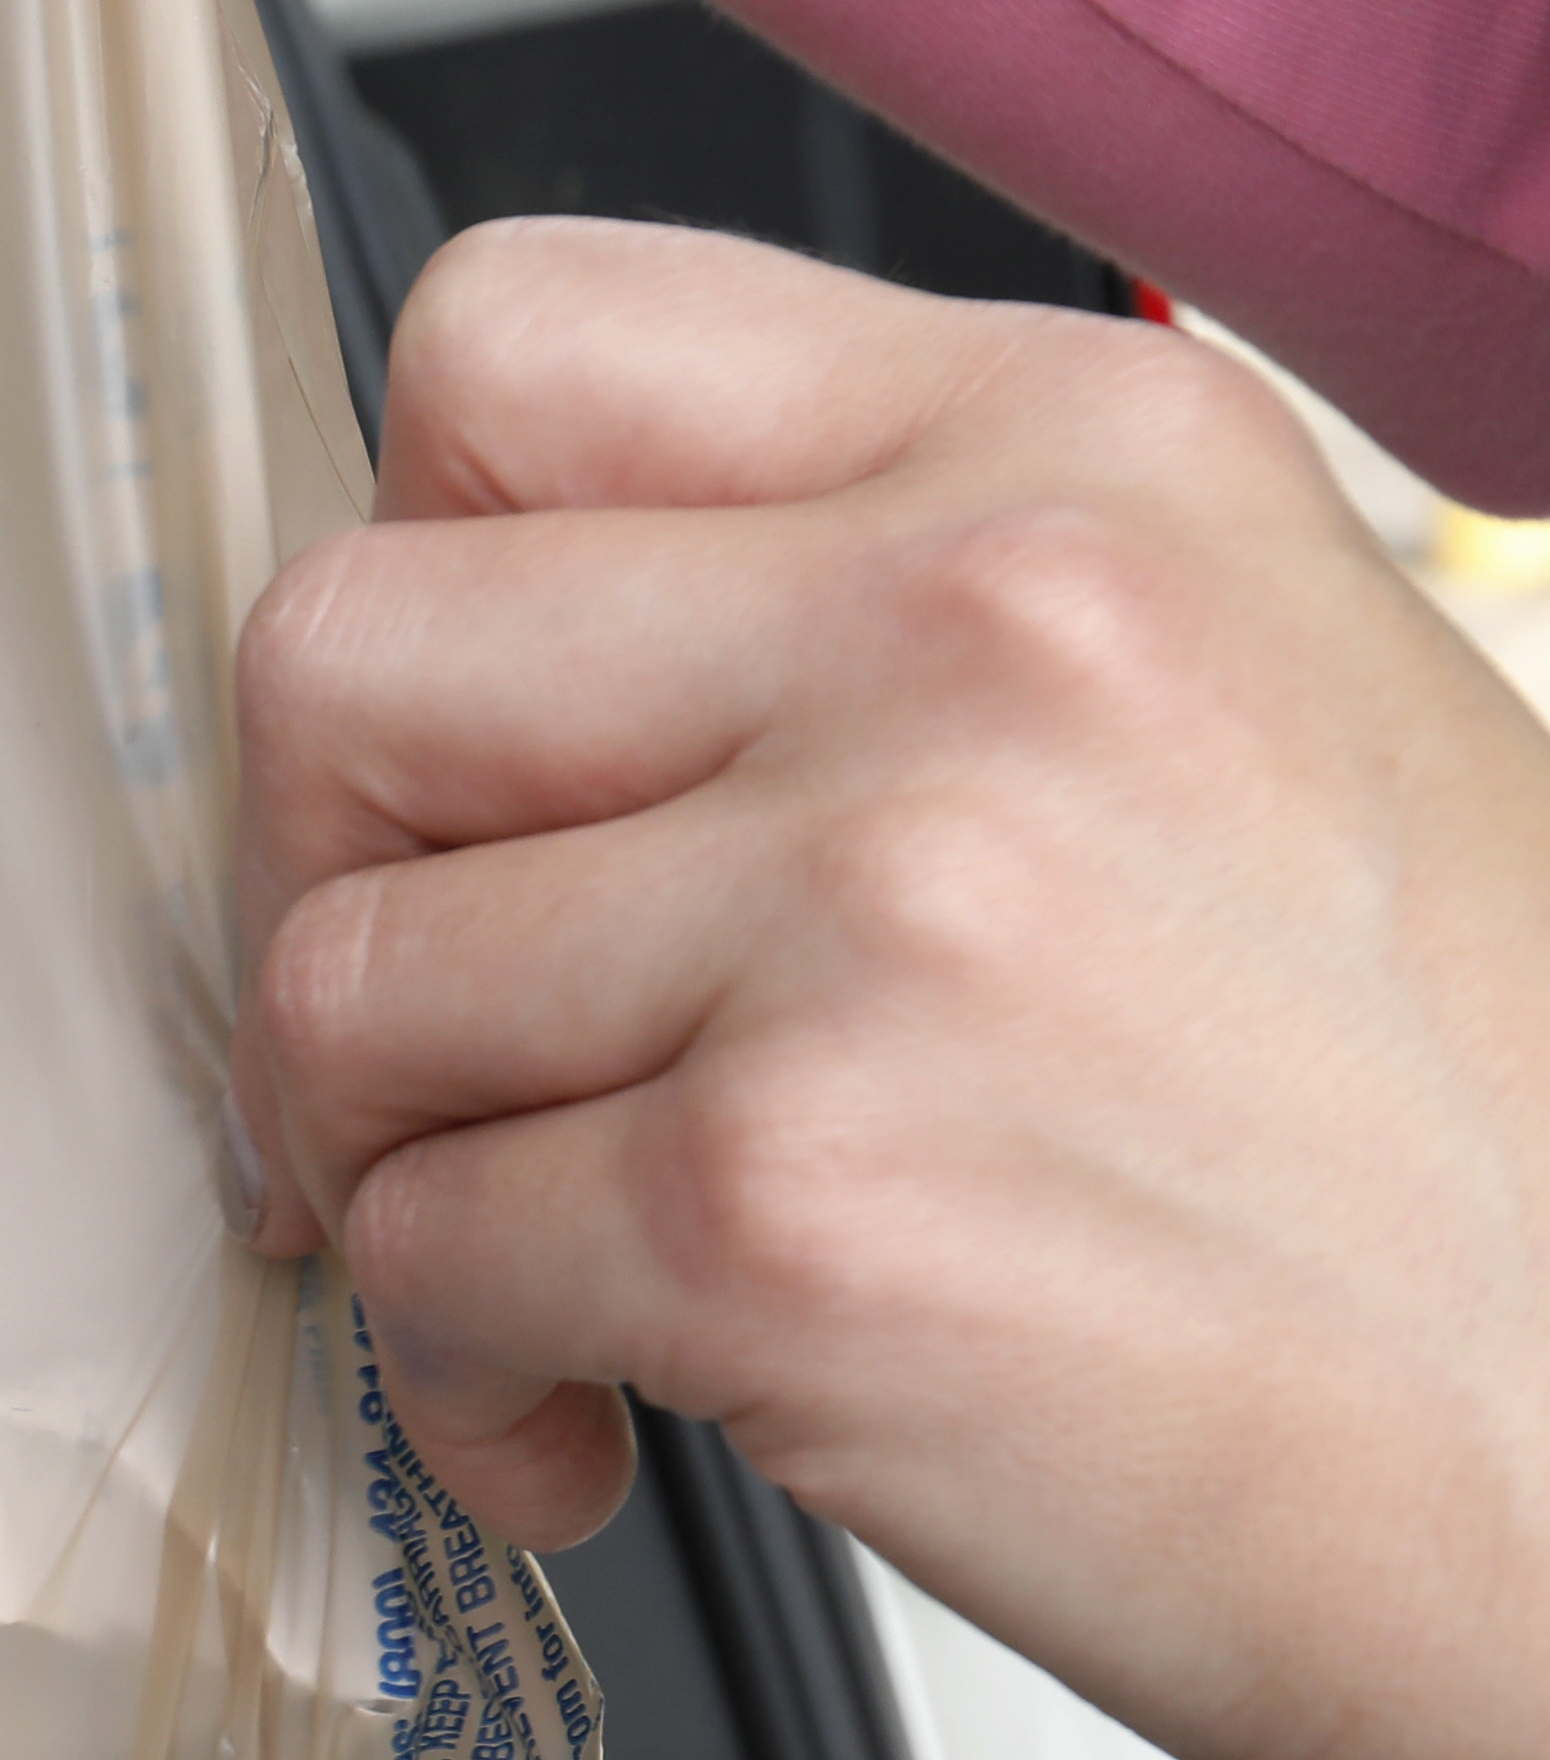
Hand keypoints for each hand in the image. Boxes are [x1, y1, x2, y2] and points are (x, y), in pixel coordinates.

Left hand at [231, 218, 1549, 1759]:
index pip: (507, 345)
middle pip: (341, 649)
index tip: (448, 759)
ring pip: (335, 980)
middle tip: (433, 1045)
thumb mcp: (1237, 707)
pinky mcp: (778, 1207)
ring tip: (550, 1270)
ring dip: (385, 1165)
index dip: (407, 570)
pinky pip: (409, 1249)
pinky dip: (453, 1371)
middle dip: (322, 884)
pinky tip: (602, 1414)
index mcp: (1071, 458)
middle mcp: (968, 633)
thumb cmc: (1451, 1155)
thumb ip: (882, 615)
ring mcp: (867, 914)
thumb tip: (511, 673)